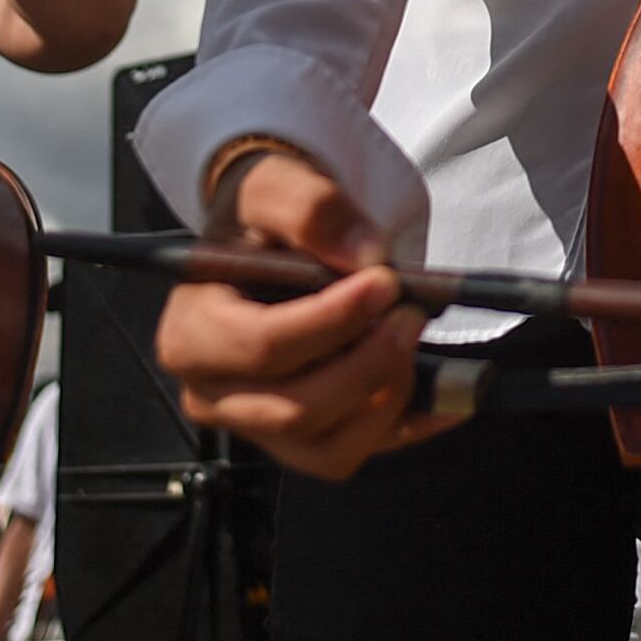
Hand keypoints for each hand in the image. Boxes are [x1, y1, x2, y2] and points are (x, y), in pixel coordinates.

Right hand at [157, 153, 440, 480]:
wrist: (265, 242)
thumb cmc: (260, 221)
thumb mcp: (273, 188)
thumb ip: (311, 209)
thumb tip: (364, 254)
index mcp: (192, 335)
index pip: (264, 347)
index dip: (333, 321)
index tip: (385, 284)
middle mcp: (213, 395)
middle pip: (296, 410)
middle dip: (368, 365)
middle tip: (410, 314)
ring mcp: (258, 428)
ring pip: (328, 450)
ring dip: (385, 401)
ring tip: (410, 340)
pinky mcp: (304, 442)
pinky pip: (361, 452)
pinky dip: (410, 427)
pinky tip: (448, 392)